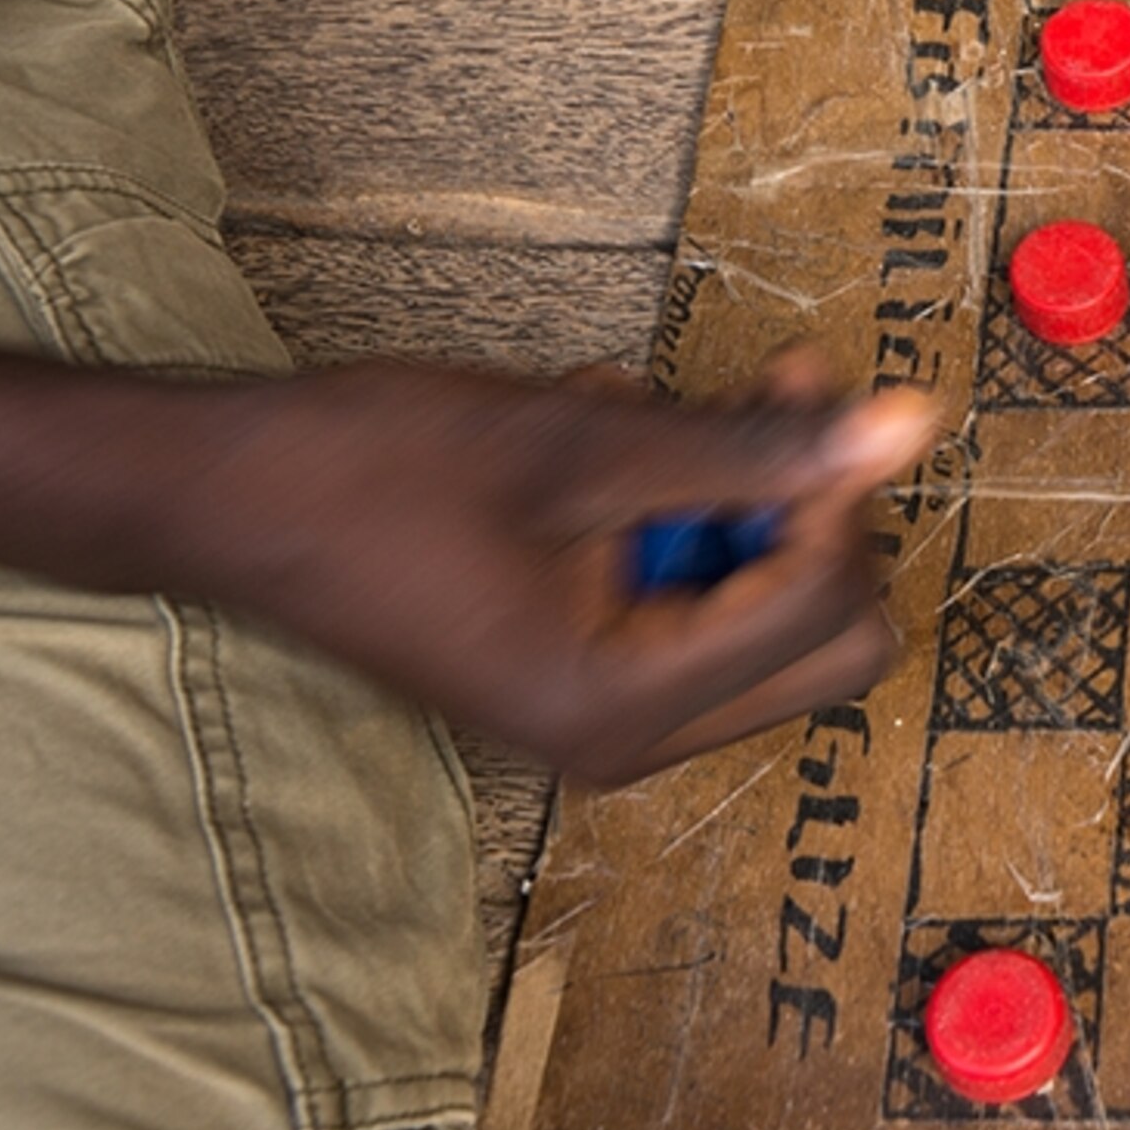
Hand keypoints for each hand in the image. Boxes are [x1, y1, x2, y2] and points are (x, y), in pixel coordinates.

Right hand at [165, 354, 935, 783]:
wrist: (225, 495)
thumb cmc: (377, 468)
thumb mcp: (588, 443)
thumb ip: (756, 447)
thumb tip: (904, 429)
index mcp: (621, 706)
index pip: (823, 612)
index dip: (834, 493)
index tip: (806, 390)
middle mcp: (624, 739)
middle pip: (826, 639)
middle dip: (810, 510)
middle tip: (772, 394)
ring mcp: (603, 714)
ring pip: (766, 610)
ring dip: (739, 496)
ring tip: (647, 408)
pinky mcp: (581, 673)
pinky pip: (693, 598)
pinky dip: (680, 512)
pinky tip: (607, 436)